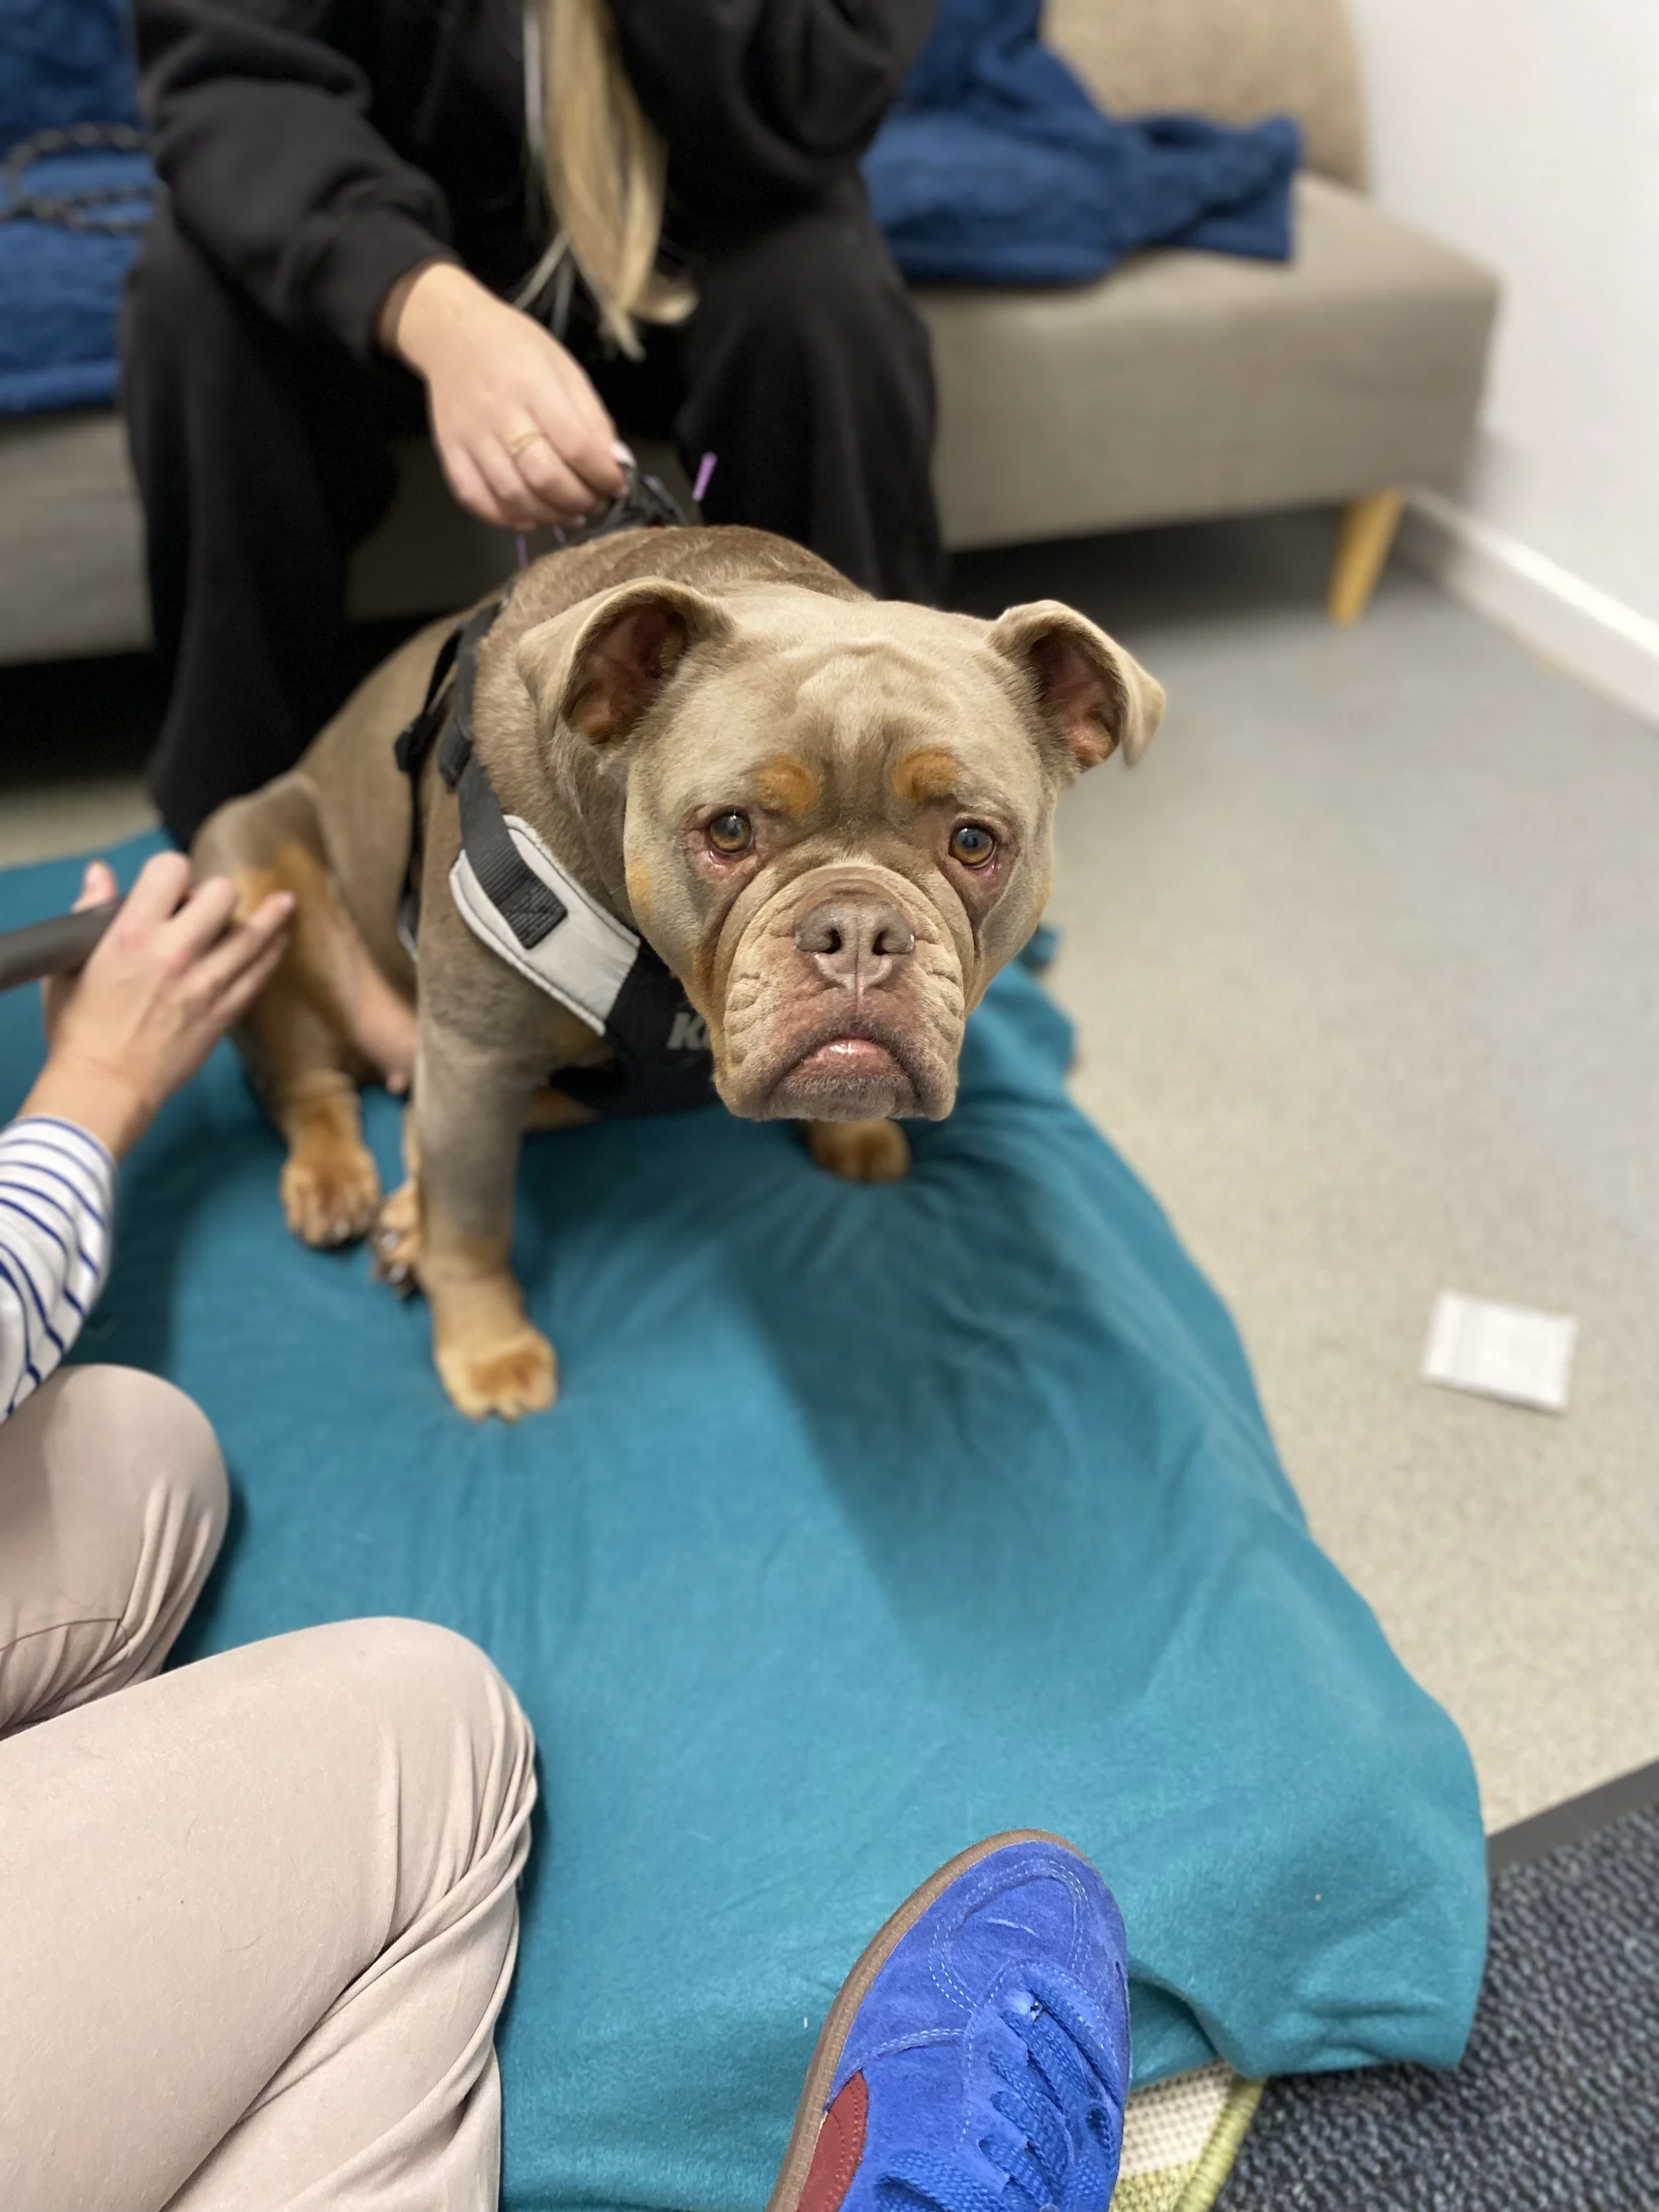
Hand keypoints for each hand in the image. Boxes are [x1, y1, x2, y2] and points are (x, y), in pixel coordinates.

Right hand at [22, 854, 292, 1157]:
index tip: (173, 885)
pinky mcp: (224, 1012)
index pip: (170, 871)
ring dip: (270, 916)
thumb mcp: (71, 965)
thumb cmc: (80, 1030)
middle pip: (221, 896)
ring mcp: (206, 983)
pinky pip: (259, 975)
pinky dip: (272, 955)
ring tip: (285, 903)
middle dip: (216, 893)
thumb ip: (90, 914)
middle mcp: (176, 952)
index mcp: (133, 934)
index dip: (174, 871)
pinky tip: (280, 942)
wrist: (105, 1085)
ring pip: (253, 935)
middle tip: (209, 907)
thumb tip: (100, 875)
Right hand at [382, 262, 627, 529]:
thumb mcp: (566, 369)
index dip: (603, 475)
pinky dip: (503, 517)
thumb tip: (615, 465)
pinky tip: (528, 518)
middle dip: (579, 500)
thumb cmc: (518, 348)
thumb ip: (592, 418)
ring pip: (512, 494)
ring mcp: (471, 436)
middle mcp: (499, 413)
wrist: (455, 334)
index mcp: (534, 386)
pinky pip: (474, 497)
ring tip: (569, 513)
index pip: (576, 446)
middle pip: (544, 476)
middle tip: (595, 503)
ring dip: (549, 516)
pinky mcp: (449, 451)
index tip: (617, 485)